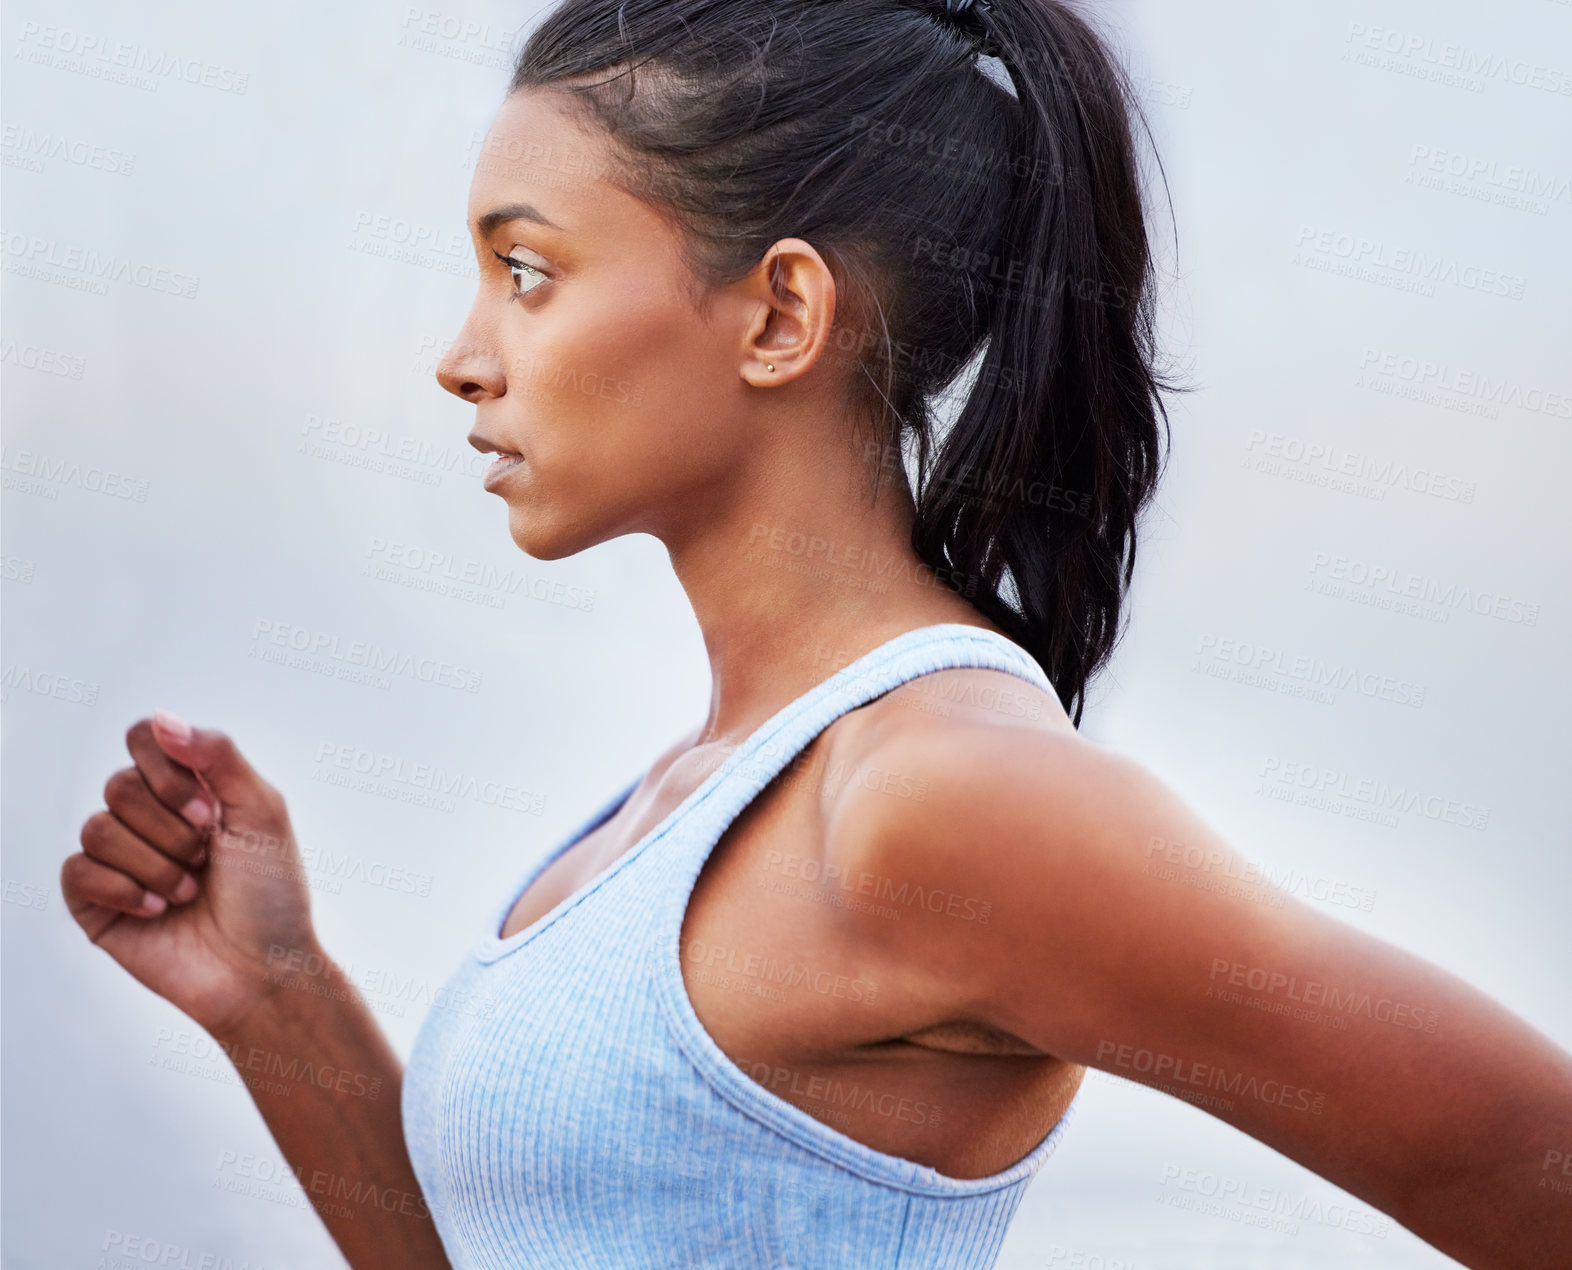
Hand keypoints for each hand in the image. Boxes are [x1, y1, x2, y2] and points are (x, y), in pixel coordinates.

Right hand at [62, 710, 319, 1038]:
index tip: (208, 811)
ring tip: (189, 891)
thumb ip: (218, 755)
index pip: (144, 738)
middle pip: (120, 785)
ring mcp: (119, 859)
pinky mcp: (94, 902)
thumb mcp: (263, 811)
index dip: (168, 771)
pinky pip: (77, 870)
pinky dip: (123, 889)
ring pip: (97, 828)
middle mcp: (149, 816)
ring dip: (155, 865)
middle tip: (206, 858)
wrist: (262, 969)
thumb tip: (161, 718)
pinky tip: (158, 910)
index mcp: (189, 787)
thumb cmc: (272, 892)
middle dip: (171, 829)